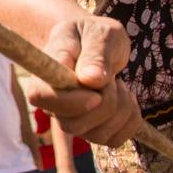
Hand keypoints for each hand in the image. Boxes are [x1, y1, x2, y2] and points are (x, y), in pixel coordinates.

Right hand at [35, 16, 141, 145]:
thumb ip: (96, 52)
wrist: (96, 43)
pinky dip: (131, 120)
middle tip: (112, 77)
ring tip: (118, 83)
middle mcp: (53, 102)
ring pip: (97, 135)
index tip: (97, 92)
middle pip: (72, 124)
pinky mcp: (92, 131)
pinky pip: (115, 140)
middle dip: (106, 103)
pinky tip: (126, 99)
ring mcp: (71, 120)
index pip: (41, 97)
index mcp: (45, 73)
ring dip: (121, 108)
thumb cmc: (93, 34)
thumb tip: (90, 79)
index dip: (71, 102)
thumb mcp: (99, 32)